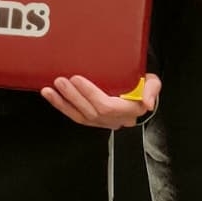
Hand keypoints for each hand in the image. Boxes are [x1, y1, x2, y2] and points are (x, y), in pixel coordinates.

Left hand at [41, 74, 160, 128]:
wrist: (138, 92)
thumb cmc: (143, 84)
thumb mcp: (152, 83)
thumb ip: (152, 90)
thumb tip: (148, 103)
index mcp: (129, 110)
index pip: (106, 106)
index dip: (90, 94)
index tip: (77, 79)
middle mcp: (114, 119)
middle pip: (90, 112)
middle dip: (73, 97)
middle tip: (60, 81)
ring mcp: (102, 121)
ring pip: (79, 116)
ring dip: (62, 103)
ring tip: (49, 90)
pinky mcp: (92, 119)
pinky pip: (75, 115)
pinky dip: (62, 106)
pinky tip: (51, 96)